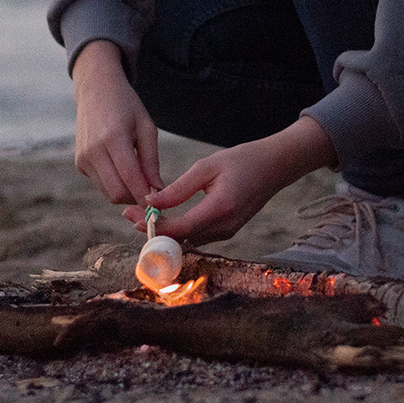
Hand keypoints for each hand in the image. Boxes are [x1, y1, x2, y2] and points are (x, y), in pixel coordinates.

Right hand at [71, 40, 162, 207]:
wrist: (95, 90)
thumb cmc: (126, 106)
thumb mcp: (146, 127)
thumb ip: (151, 160)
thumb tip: (157, 190)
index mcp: (113, 137)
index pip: (130, 177)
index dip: (145, 195)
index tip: (160, 202)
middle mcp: (93, 150)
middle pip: (116, 192)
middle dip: (135, 197)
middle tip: (151, 191)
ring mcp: (83, 158)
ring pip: (107, 193)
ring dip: (125, 192)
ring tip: (138, 177)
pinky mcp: (79, 163)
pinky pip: (100, 184)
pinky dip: (114, 183)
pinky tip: (121, 166)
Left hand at [139, 116, 336, 243]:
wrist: (275, 167)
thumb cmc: (243, 160)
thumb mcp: (207, 167)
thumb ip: (179, 188)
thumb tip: (151, 201)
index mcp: (220, 209)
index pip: (179, 228)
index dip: (153, 226)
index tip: (132, 216)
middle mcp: (224, 227)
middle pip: (180, 240)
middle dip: (153, 230)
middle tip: (128, 215)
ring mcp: (227, 233)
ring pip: (187, 241)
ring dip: (164, 232)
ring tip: (141, 214)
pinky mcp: (227, 231)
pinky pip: (197, 236)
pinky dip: (178, 230)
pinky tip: (164, 217)